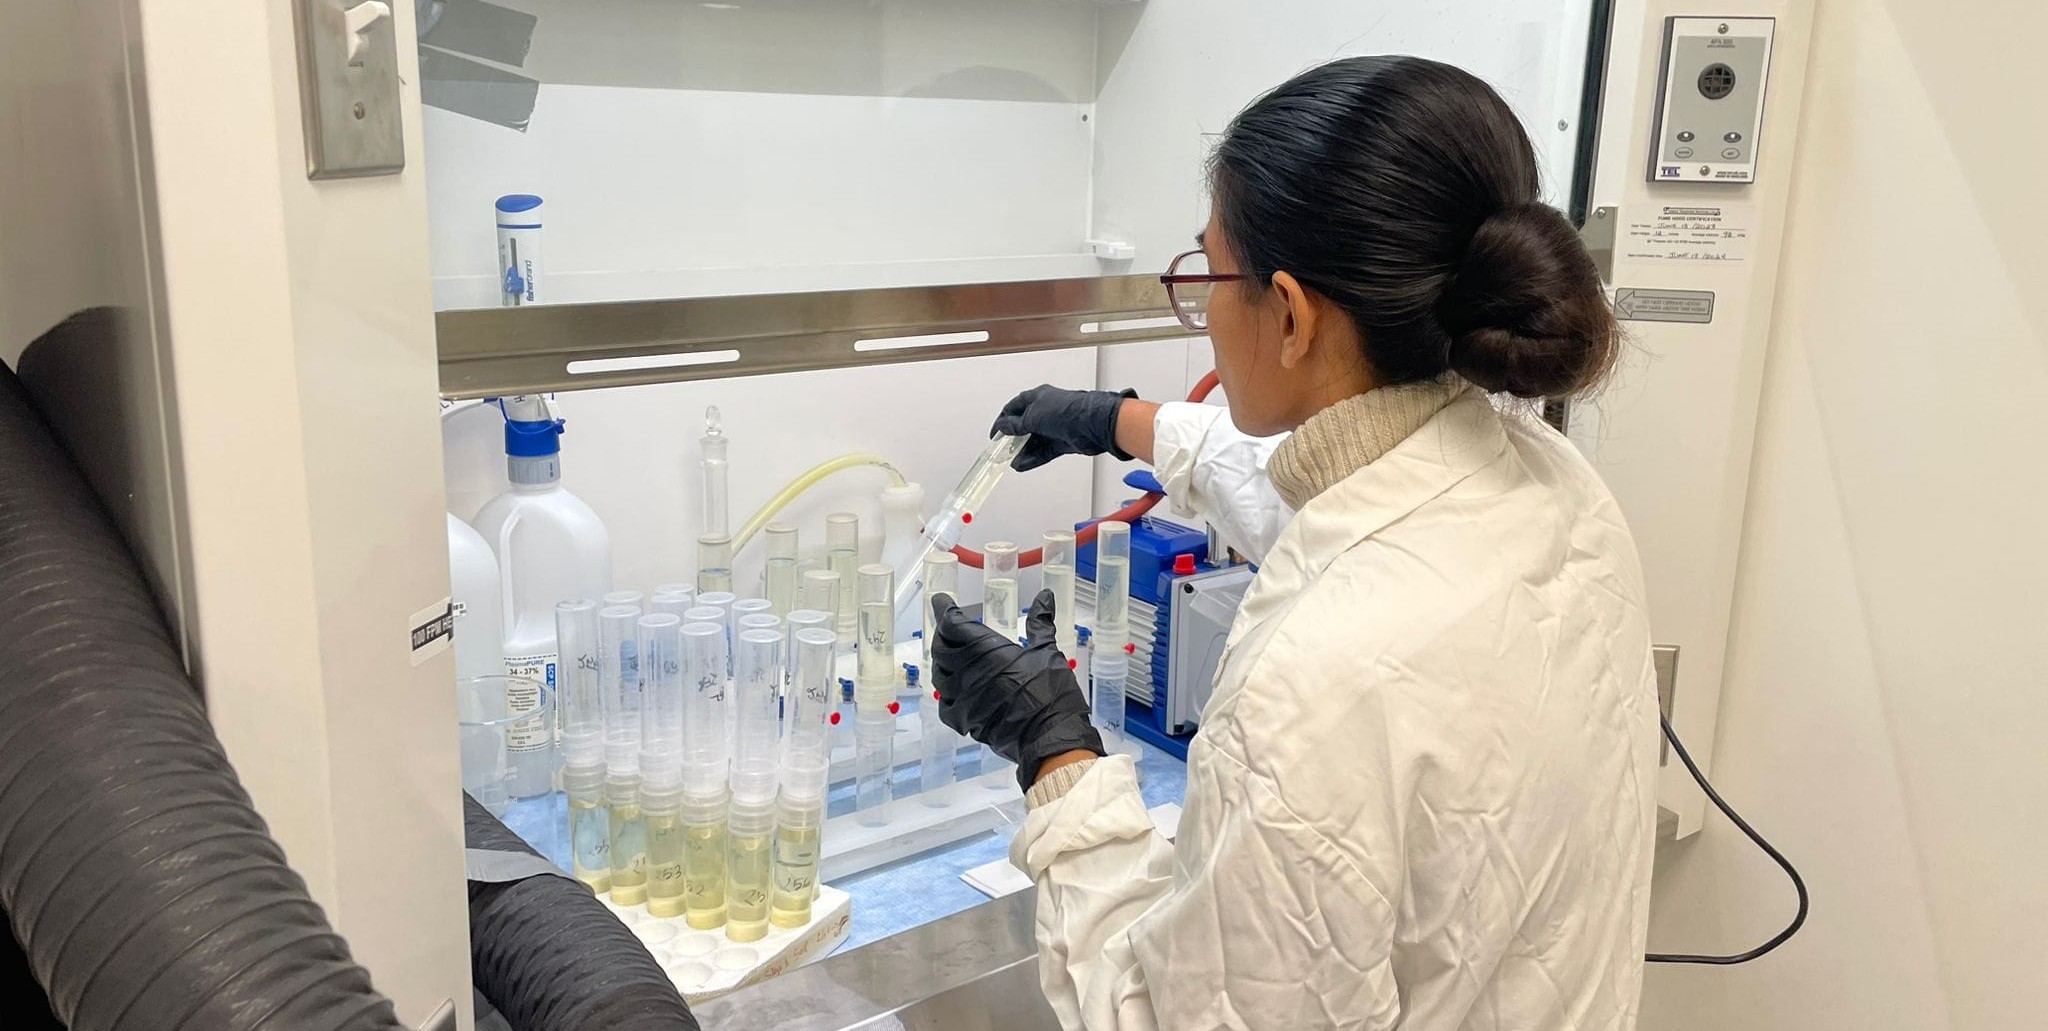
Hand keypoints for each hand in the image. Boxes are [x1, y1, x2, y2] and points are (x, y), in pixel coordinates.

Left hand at [930, 589, 1103, 789]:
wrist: (1050, 735)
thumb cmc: (1050, 692)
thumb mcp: (1047, 652)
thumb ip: (1040, 623)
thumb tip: (1045, 597)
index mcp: (986, 650)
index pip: (952, 624)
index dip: (944, 610)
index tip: (941, 601)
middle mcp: (968, 672)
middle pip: (940, 648)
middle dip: (943, 635)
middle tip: (950, 629)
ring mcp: (963, 698)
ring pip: (939, 675)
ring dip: (943, 663)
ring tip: (953, 657)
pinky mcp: (965, 721)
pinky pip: (945, 705)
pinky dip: (947, 694)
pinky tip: (957, 690)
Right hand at [992, 384, 1137, 471]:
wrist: (1092, 424)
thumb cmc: (1067, 410)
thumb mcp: (1033, 416)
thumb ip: (1016, 424)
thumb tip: (1003, 427)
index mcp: (1038, 397)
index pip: (1014, 408)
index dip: (1002, 421)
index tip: (995, 435)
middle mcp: (1046, 411)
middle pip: (1023, 427)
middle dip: (1012, 440)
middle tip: (1002, 451)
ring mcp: (1054, 427)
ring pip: (1033, 441)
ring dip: (1022, 452)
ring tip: (1011, 461)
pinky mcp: (1062, 442)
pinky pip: (1043, 452)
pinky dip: (1033, 459)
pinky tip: (1022, 465)